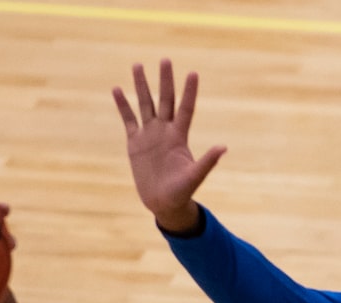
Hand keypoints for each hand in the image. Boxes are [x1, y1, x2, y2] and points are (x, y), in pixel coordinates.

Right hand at [112, 58, 226, 232]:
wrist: (163, 203)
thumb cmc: (181, 192)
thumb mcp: (195, 177)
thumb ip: (207, 162)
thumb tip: (223, 147)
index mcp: (180, 137)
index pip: (186, 108)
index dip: (189, 92)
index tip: (193, 73)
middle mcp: (165, 131)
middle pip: (165, 100)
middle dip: (165, 80)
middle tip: (165, 59)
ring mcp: (150, 135)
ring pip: (145, 104)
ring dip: (141, 86)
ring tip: (138, 65)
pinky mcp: (135, 142)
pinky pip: (128, 120)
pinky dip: (123, 105)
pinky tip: (117, 90)